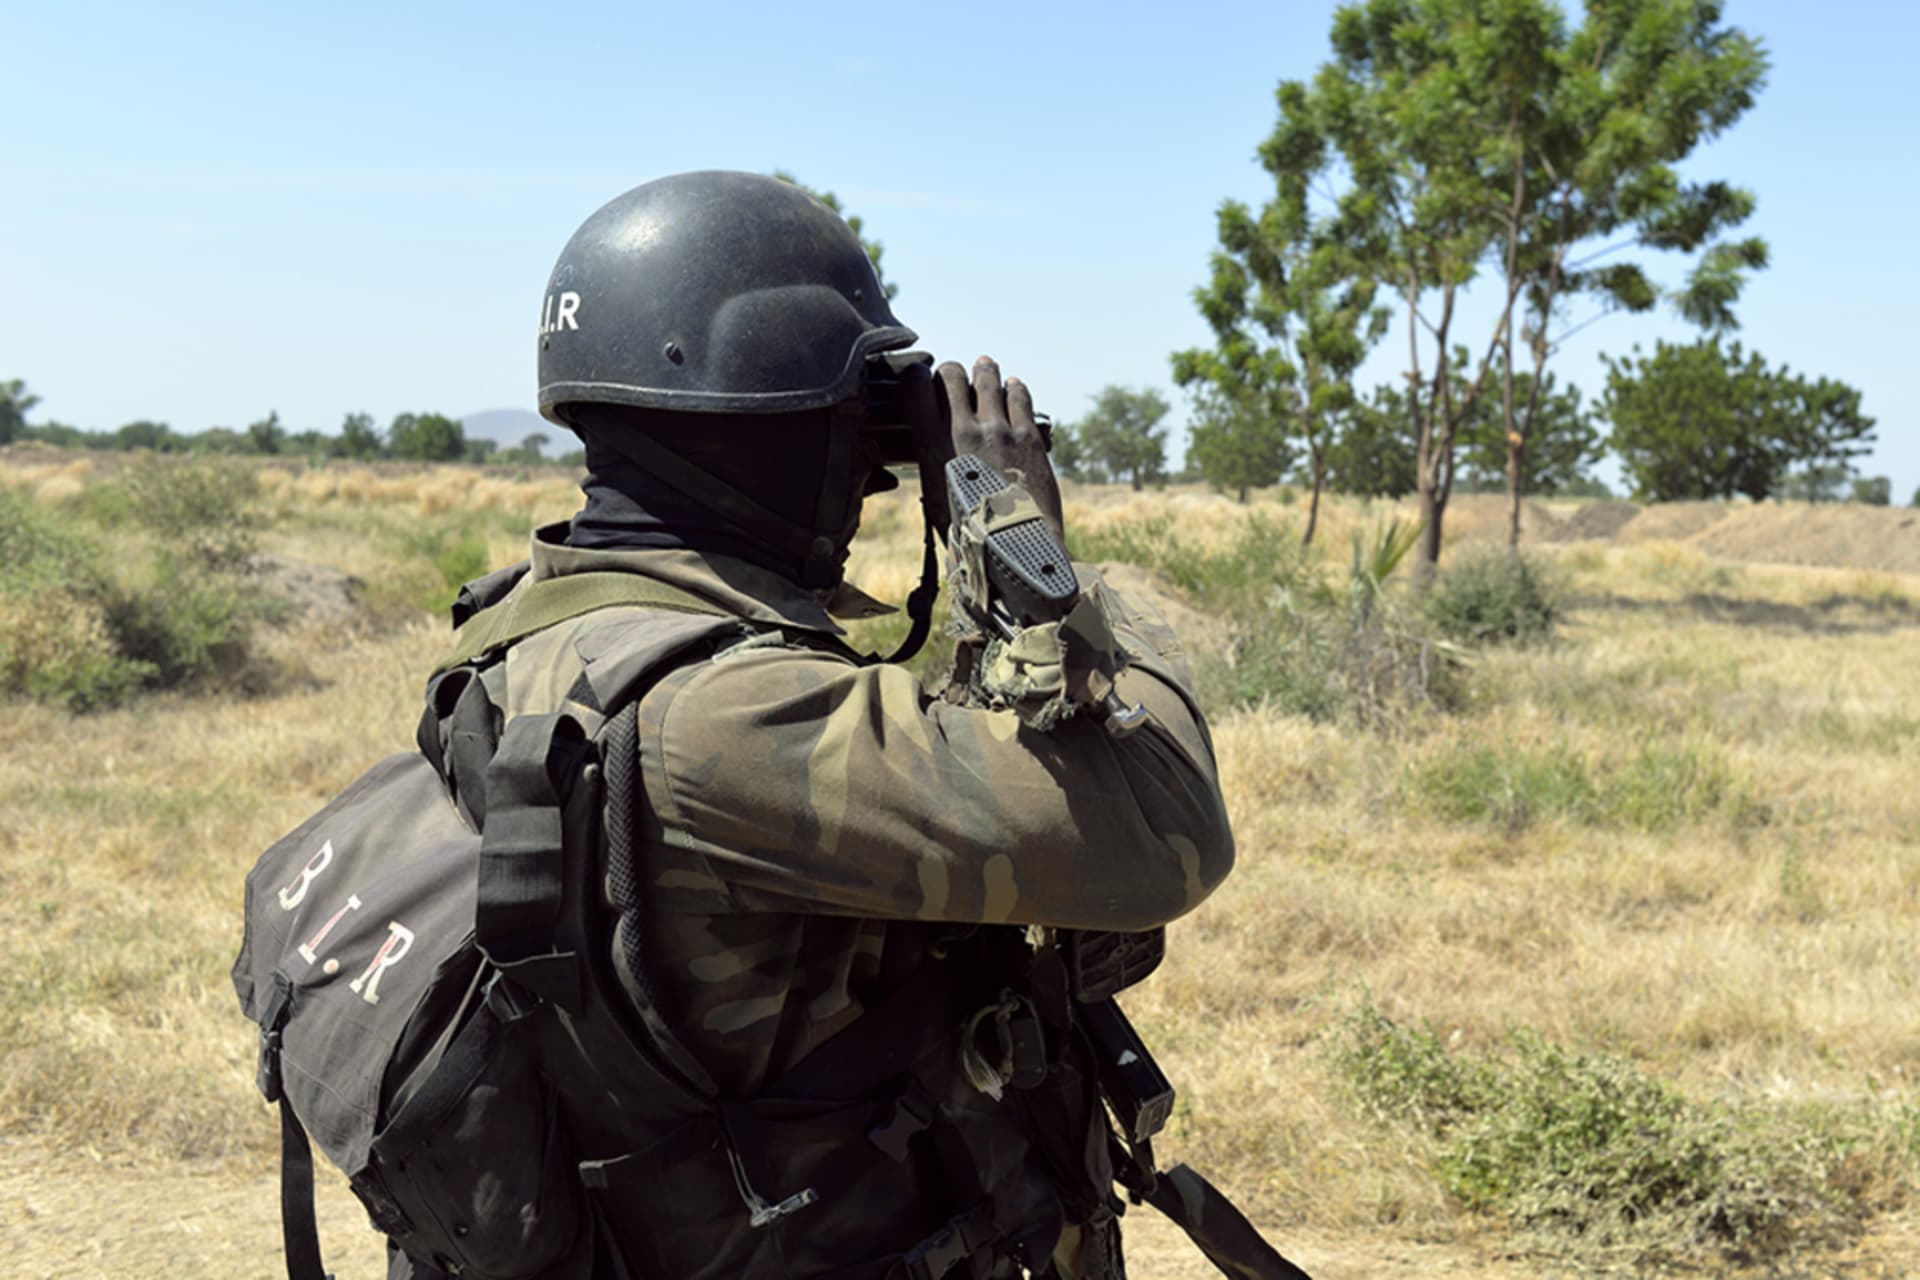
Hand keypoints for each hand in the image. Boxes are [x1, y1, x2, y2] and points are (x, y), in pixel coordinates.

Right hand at [911, 356, 1065, 545]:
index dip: (917, 376)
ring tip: (986, 367)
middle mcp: (962, 429)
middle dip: (951, 372)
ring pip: (988, 378)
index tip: (921, 379)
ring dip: (985, 371)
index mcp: (931, 445)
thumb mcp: (935, 498)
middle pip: (951, 374)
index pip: (916, 386)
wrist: (1014, 548)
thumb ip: (932, 465)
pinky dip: (1014, 388)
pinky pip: (1020, 396)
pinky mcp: (1028, 436)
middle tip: (954, 378)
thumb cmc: (969, 534)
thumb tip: (932, 453)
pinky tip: (1013, 387)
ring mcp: (998, 429)